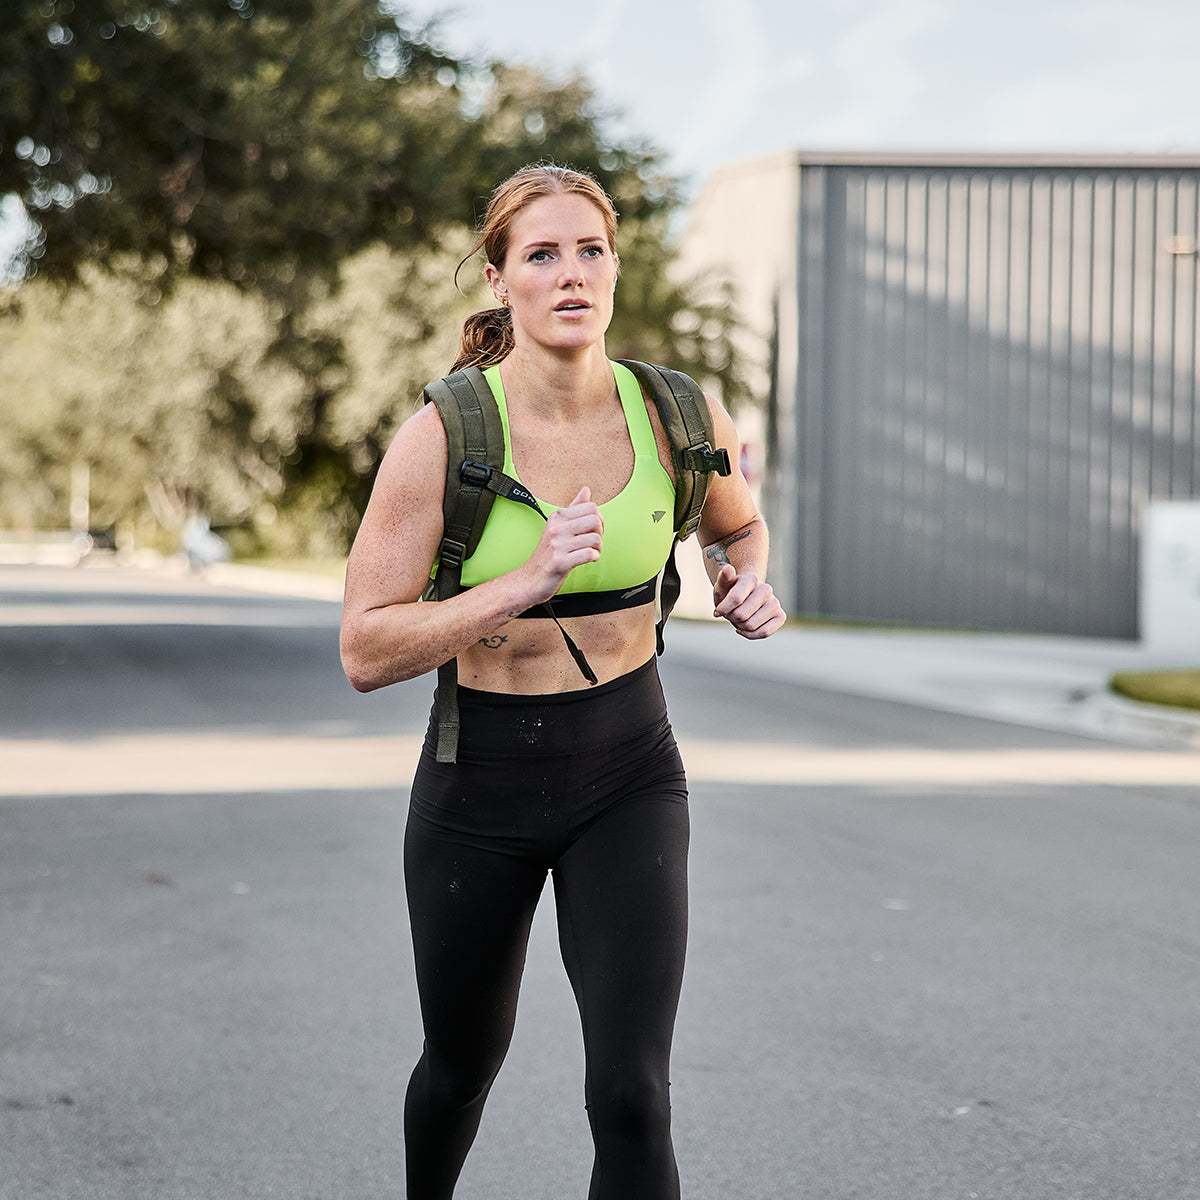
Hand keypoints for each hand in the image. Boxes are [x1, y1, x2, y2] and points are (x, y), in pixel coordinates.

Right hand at [521, 486, 602, 603]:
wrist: (530, 579)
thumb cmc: (547, 554)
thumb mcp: (558, 527)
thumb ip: (574, 508)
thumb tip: (586, 490)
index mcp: (557, 517)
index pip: (591, 507)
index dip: (599, 519)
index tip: (593, 530)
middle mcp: (556, 528)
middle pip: (596, 521)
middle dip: (600, 533)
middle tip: (593, 543)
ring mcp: (557, 545)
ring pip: (595, 539)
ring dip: (598, 548)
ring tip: (590, 553)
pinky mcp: (560, 562)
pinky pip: (589, 554)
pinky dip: (594, 557)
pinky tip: (587, 559)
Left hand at [712, 563, 785, 638]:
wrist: (742, 599)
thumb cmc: (729, 593)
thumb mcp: (722, 587)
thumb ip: (723, 578)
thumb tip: (728, 568)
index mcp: (751, 579)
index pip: (735, 599)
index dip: (723, 609)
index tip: (718, 611)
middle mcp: (766, 589)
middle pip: (741, 615)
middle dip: (731, 618)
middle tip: (731, 613)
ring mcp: (775, 603)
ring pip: (751, 625)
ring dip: (740, 626)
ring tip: (739, 618)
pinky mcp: (780, 616)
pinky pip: (764, 633)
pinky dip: (750, 635)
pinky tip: (744, 629)